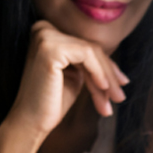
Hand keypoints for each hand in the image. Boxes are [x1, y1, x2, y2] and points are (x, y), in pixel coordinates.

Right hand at [5, 20, 129, 140]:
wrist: (30, 122)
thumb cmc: (51, 102)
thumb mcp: (76, 77)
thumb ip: (91, 65)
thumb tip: (119, 70)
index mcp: (48, 34)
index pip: (86, 47)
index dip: (107, 67)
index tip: (122, 84)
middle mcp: (44, 29)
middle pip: (90, 48)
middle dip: (109, 75)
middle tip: (120, 97)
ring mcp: (45, 36)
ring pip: (92, 52)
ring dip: (107, 78)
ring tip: (114, 99)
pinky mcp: (50, 47)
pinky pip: (87, 55)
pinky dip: (99, 72)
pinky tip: (103, 88)